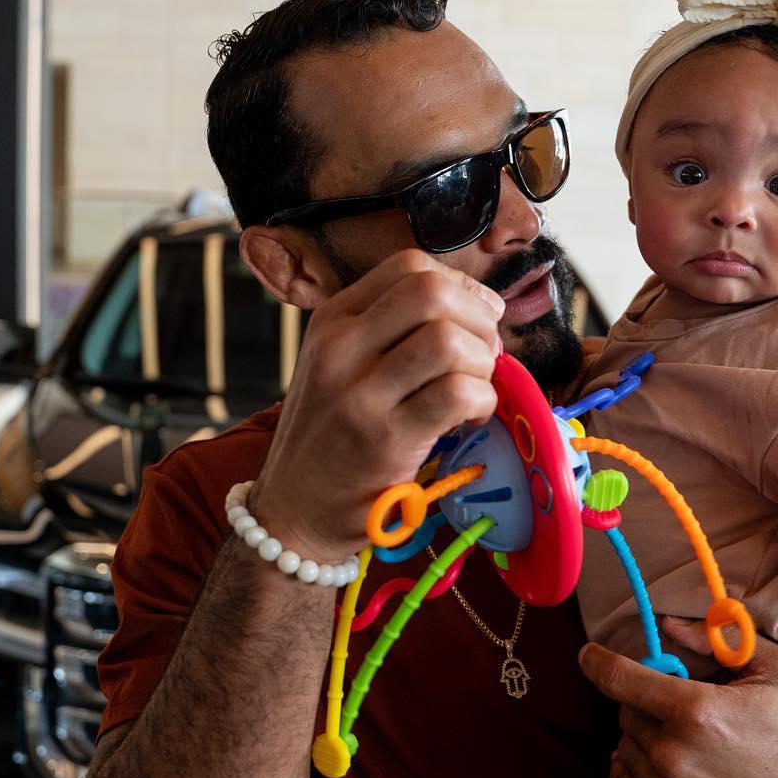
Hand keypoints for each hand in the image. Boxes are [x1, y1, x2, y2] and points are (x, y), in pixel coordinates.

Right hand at [250, 251, 503, 557]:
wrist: (292, 511)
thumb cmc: (332, 437)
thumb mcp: (340, 366)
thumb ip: (391, 331)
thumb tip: (477, 310)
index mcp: (333, 319)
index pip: (410, 266)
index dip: (461, 286)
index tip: (477, 319)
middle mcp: (340, 348)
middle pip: (431, 292)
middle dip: (478, 320)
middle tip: (485, 355)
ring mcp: (359, 394)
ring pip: (448, 342)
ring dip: (482, 364)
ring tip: (476, 389)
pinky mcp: (385, 440)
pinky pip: (456, 394)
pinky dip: (482, 401)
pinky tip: (471, 418)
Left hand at [578, 618, 777, 777]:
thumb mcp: (774, 670)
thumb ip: (717, 641)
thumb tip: (668, 626)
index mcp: (697, 711)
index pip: (620, 679)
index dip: (597, 662)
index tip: (587, 655)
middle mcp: (674, 754)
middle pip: (625, 713)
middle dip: (644, 704)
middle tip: (680, 709)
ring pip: (624, 749)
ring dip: (644, 739)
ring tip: (685, 742)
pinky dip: (641, 771)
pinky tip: (675, 768)